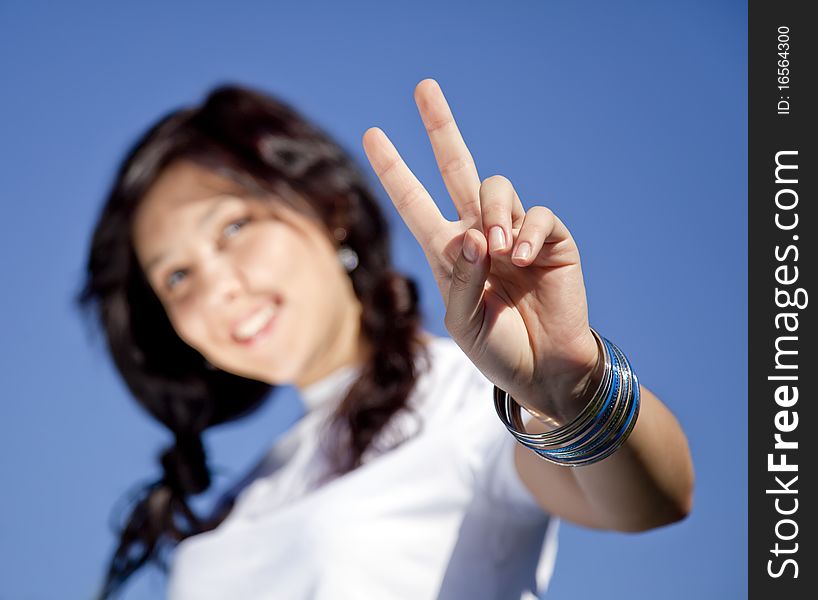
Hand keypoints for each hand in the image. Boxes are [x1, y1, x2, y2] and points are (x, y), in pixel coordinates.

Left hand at [362, 79, 599, 420]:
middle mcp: (479, 233)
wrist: (544, 372)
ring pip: (496, 188)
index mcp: (448, 251)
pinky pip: (537, 215)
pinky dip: (527, 231)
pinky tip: (520, 257)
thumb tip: (473, 233)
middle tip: (424, 88)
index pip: (415, 201)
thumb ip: (460, 278)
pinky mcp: (551, 241)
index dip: (395, 169)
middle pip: (458, 167)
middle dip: (440, 128)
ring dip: (493, 213)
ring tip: (498, 252)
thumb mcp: (462, 320)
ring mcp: (515, 233)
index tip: (374, 134)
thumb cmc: (497, 349)